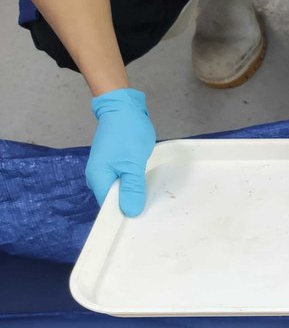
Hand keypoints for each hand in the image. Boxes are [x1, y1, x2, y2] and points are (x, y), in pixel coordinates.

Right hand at [86, 89, 156, 215]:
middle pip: (114, 201)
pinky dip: (133, 184)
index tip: (143, 218)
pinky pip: (123, 181)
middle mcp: (97, 177)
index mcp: (97, 179)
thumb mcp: (133, 164)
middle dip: (130, 205)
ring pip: (119, 191)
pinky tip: (144, 185)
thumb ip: (132, 188)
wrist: (123, 108)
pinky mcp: (113, 165)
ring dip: (133, 194)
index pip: (109, 207)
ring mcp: (104, 170)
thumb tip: (130, 212)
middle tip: (151, 210)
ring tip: (150, 198)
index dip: (124, 214)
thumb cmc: (128, 134)